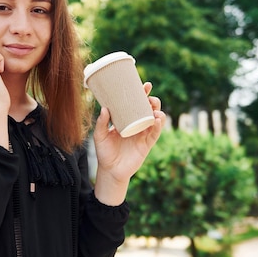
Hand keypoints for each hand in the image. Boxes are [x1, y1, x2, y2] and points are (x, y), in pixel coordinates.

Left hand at [93, 82, 165, 204]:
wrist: (110, 171)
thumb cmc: (104, 152)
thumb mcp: (99, 136)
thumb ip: (101, 123)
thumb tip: (105, 109)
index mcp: (126, 120)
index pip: (136, 104)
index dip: (142, 94)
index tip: (146, 85)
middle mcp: (137, 125)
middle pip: (149, 110)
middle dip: (153, 101)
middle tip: (150, 97)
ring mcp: (143, 134)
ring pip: (155, 119)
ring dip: (158, 111)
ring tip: (154, 108)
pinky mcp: (147, 144)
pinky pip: (155, 133)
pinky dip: (158, 126)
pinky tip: (157, 119)